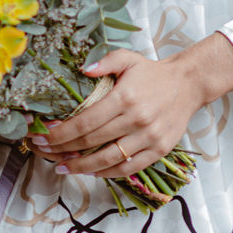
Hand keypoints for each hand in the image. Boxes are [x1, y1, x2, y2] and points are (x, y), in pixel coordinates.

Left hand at [30, 49, 204, 179]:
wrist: (189, 84)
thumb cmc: (152, 72)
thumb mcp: (128, 59)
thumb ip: (104, 62)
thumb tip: (82, 70)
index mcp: (125, 97)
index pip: (86, 122)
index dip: (61, 132)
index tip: (43, 136)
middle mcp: (137, 119)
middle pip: (92, 141)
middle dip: (63, 149)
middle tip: (44, 152)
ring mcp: (149, 137)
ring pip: (109, 159)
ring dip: (81, 166)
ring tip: (62, 167)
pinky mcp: (159, 150)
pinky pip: (129, 168)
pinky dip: (108, 173)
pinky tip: (91, 172)